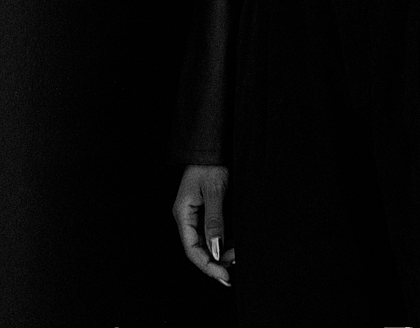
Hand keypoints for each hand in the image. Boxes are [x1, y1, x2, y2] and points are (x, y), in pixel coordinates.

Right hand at [172, 163, 235, 287]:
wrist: (214, 143)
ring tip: (237, 256)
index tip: (224, 275)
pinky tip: (235, 246)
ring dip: (221, 252)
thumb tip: (215, 252)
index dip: (207, 265)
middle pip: (199, 248)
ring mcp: (197, 214)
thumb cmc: (211, 163)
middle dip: (216, 260)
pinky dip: (224, 240)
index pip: (192, 249)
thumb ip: (214, 222)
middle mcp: (187, 216)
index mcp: (183, 213)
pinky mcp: (207, 210)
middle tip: (234, 267)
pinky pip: (213, 232)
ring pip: (207, 242)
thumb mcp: (214, 191)